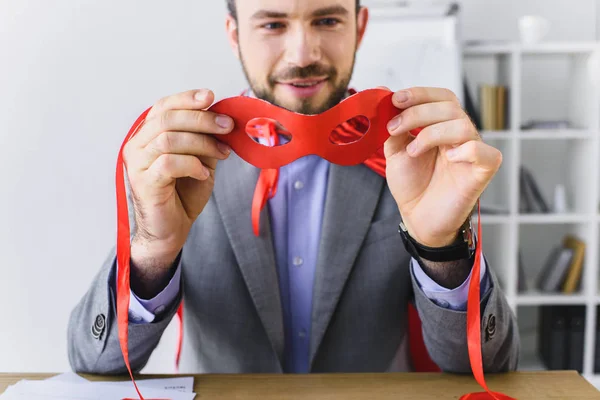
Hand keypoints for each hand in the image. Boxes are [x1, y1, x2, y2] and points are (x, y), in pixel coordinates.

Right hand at [122, 89, 232, 287]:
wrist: (170, 229)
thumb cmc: (183, 194)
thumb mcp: (200, 160)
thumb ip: (205, 139)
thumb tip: (224, 116)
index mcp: (148, 135)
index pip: (164, 106)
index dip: (187, 98)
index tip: (212, 96)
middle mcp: (137, 145)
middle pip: (167, 119)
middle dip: (202, 119)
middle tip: (228, 126)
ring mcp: (137, 164)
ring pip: (168, 139)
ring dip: (202, 143)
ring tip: (222, 154)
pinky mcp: (143, 183)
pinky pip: (169, 163)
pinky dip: (192, 165)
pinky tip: (203, 174)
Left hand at [384, 87, 501, 247]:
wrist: (417, 218)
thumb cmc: (412, 185)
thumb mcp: (394, 151)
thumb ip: (392, 125)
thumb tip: (382, 92)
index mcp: (442, 126)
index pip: (441, 97)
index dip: (420, 93)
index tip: (396, 98)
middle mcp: (460, 135)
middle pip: (450, 107)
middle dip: (418, 113)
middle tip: (394, 128)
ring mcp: (473, 152)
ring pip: (463, 126)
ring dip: (432, 133)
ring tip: (412, 152)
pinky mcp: (482, 171)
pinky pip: (484, 152)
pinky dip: (465, 150)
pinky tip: (448, 159)